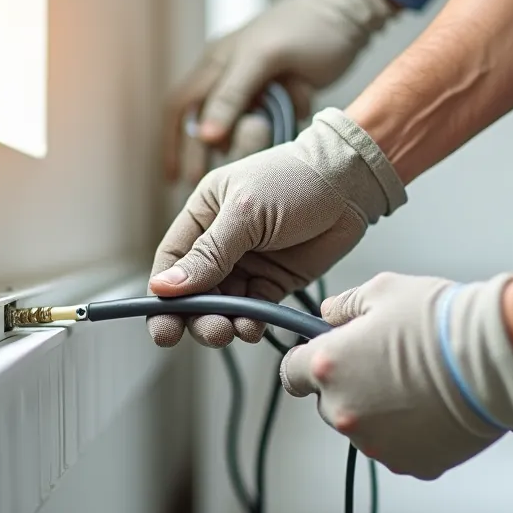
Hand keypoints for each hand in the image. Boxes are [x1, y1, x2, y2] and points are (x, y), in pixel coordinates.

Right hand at [148, 108, 407, 347]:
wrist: (350, 182)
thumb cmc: (295, 180)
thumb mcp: (244, 214)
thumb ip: (208, 255)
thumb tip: (164, 286)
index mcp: (203, 216)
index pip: (172, 262)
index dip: (164, 295)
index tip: (162, 323)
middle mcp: (221, 243)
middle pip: (194, 291)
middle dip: (194, 316)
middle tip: (206, 331)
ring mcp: (248, 264)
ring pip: (222, 305)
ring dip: (222, 322)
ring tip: (229, 331)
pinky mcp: (274, 281)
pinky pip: (253, 309)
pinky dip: (250, 323)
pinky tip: (252, 328)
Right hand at [163, 0, 396, 182]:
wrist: (349, 12)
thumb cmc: (304, 27)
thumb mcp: (263, 58)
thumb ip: (231, 95)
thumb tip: (204, 135)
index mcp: (216, 61)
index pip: (180, 107)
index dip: (173, 143)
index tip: (174, 178)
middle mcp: (228, 74)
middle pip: (204, 123)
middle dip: (203, 156)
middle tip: (204, 187)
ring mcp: (255, 86)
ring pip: (238, 128)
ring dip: (244, 143)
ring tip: (245, 169)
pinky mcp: (280, 94)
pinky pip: (270, 122)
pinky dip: (279, 129)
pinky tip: (287, 134)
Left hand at [280, 272, 512, 479]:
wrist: (494, 358)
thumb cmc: (441, 323)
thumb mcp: (383, 291)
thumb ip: (343, 306)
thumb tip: (329, 315)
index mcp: (329, 367)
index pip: (291, 373)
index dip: (307, 362)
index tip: (323, 357)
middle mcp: (344, 411)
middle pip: (330, 402)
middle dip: (350, 383)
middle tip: (387, 362)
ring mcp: (376, 443)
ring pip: (365, 427)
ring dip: (380, 409)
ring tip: (418, 382)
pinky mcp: (410, 463)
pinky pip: (399, 447)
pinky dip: (411, 431)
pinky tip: (434, 406)